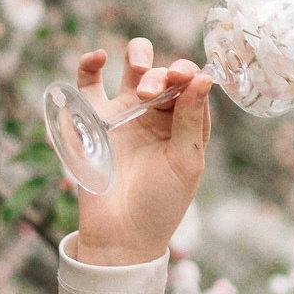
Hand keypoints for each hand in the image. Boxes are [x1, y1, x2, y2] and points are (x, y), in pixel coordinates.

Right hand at [72, 37, 212, 265]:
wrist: (120, 236)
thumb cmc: (161, 204)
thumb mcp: (185, 162)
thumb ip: (192, 119)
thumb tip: (204, 78)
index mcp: (184, 124)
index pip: (190, 86)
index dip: (188, 74)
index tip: (184, 75)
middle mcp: (156, 116)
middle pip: (163, 74)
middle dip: (161, 73)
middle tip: (151, 89)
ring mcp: (124, 115)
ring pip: (131, 70)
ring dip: (137, 58)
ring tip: (139, 69)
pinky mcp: (93, 121)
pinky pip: (89, 86)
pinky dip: (90, 66)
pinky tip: (97, 57)